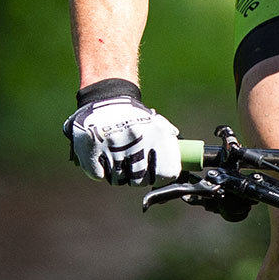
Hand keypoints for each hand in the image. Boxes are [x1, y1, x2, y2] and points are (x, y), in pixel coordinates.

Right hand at [64, 80, 181, 185]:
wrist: (104, 98)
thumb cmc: (132, 115)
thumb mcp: (156, 122)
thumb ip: (170, 141)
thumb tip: (186, 159)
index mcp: (155, 135)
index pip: (165, 173)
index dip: (160, 177)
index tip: (155, 174)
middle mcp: (136, 141)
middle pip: (139, 181)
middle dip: (136, 176)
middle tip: (132, 164)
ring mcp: (112, 148)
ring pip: (118, 180)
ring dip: (117, 173)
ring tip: (115, 155)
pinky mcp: (92, 152)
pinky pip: (100, 175)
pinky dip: (100, 169)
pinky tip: (102, 155)